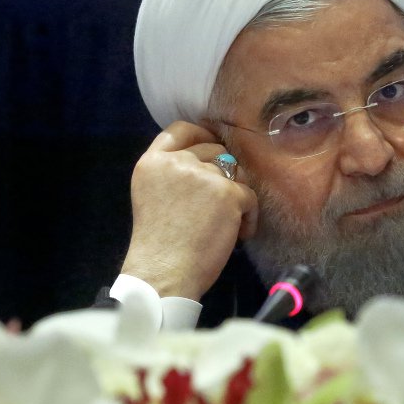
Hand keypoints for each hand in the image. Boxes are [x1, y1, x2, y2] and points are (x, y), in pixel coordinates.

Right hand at [120, 121, 258, 299]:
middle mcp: (177, 162)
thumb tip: (212, 161)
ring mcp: (203, 175)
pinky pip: (251, 197)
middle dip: (224, 174)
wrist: (163, 274)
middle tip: (220, 205)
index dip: (202, 135)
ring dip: (238, 196)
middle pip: (216, 150)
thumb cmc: (159, 245)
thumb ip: (174, 173)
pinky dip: (249, 217)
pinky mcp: (227, 193)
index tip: (215, 149)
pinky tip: (237, 235)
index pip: (182, 129)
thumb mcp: (153, 195)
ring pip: (237, 172)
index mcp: (152, 162)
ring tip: (227, 224)